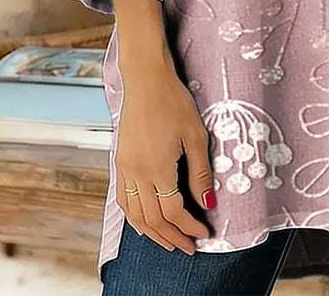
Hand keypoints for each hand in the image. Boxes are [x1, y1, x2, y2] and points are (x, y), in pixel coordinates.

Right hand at [114, 53, 214, 252]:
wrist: (145, 80)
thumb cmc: (173, 102)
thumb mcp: (195, 135)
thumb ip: (200, 172)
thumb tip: (208, 203)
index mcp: (157, 169)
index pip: (174, 212)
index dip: (190, 227)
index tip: (204, 233)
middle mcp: (137, 173)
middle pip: (153, 220)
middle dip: (172, 237)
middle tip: (189, 247)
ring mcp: (125, 168)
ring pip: (134, 215)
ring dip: (152, 233)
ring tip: (169, 242)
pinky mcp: (120, 161)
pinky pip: (123, 200)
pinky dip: (134, 218)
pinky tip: (144, 222)